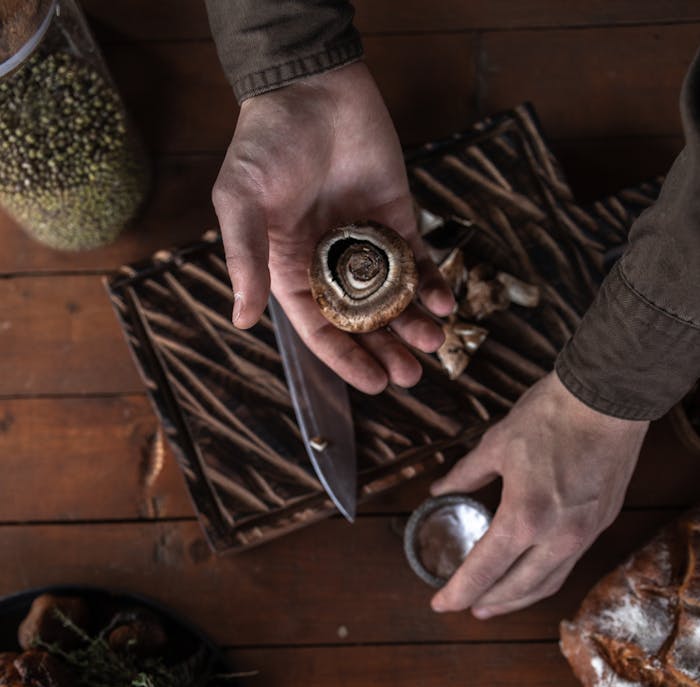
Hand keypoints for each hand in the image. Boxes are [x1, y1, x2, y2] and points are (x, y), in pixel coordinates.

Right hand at [211, 62, 453, 393]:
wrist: (310, 84)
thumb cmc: (265, 143)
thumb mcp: (242, 201)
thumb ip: (245, 259)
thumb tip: (240, 319)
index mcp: (291, 269)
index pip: (321, 328)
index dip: (347, 359)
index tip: (374, 384)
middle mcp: (329, 263)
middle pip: (363, 321)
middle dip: (388, 350)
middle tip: (413, 375)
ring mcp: (366, 241)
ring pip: (393, 296)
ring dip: (413, 323)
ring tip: (434, 342)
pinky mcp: (397, 215)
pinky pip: (417, 258)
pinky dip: (431, 281)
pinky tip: (444, 301)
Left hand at [430, 371, 648, 616]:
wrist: (610, 396)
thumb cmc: (552, 415)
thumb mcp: (496, 444)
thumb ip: (466, 475)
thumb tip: (440, 490)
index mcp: (524, 518)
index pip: (484, 571)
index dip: (458, 592)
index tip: (440, 603)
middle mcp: (558, 537)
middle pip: (517, 588)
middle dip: (488, 602)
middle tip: (466, 607)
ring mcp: (585, 533)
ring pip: (548, 582)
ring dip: (518, 597)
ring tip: (495, 602)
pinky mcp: (602, 522)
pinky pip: (569, 563)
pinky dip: (544, 576)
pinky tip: (531, 573)